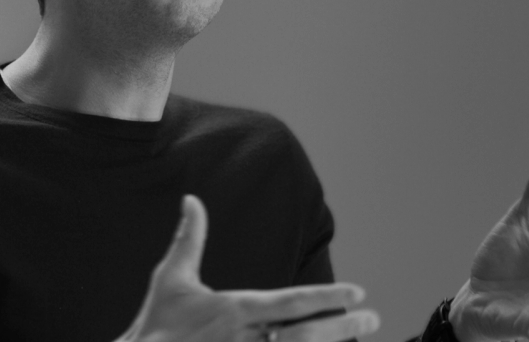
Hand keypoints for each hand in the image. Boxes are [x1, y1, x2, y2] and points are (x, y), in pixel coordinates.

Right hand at [119, 195, 380, 341]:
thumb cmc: (156, 326)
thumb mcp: (171, 279)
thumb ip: (190, 239)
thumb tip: (192, 200)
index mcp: (235, 311)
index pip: (291, 302)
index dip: (327, 297)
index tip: (358, 292)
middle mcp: (246, 339)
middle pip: (307, 335)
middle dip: (343, 326)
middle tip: (372, 318)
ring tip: (360, 336)